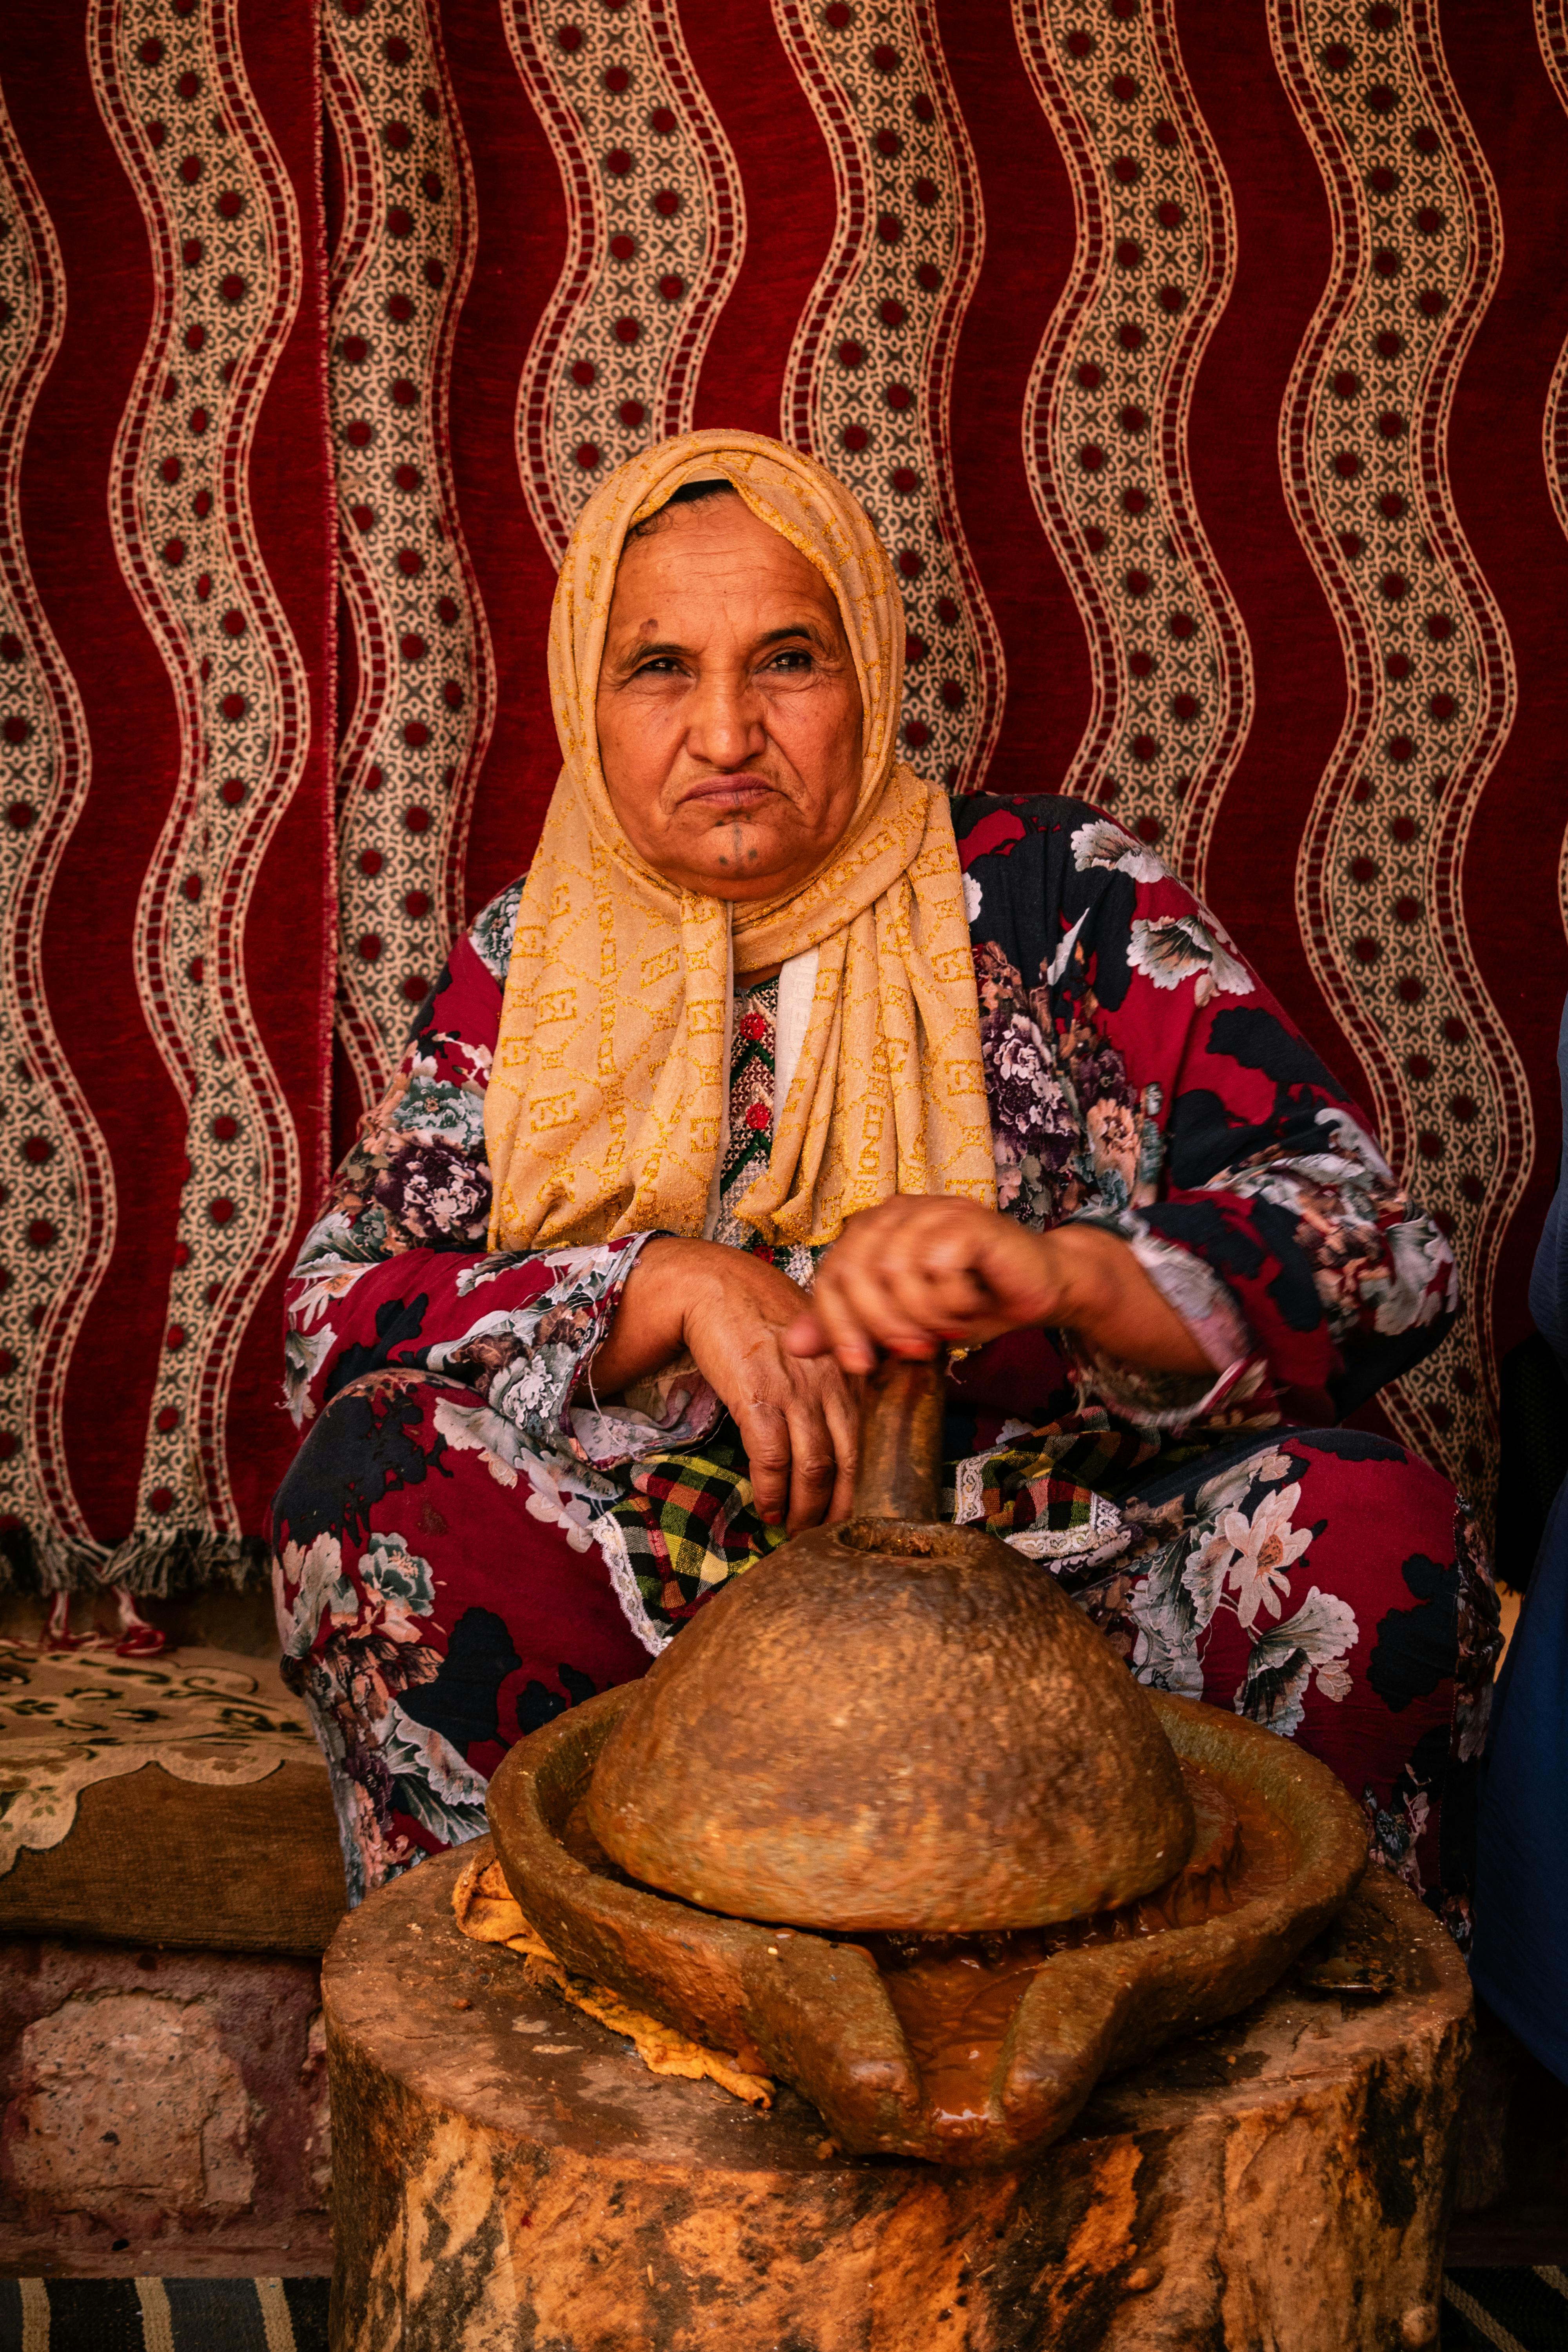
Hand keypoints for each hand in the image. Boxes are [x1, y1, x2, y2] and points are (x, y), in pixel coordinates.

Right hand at [592, 1238, 859, 1532]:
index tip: (851, 1515)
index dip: (862, 1489)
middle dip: (837, 1511)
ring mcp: (796, 1391)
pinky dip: (770, 1492)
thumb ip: (834, 1382)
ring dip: (803, 1509)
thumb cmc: (764, 1315)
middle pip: (848, 1465)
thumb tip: (839, 1431)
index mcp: (850, 1373)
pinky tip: (765, 1507)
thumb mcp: (815, 1345)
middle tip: (823, 1535)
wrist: (717, 1286)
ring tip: (791, 1529)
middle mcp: (831, 1384)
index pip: (870, 1444)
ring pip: (813, 1469)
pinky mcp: (759, 1397)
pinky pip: (771, 1459)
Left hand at [785, 1197, 1212, 1378]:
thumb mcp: (902, 1323)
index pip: (830, 1276)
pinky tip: (970, 1304)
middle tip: (914, 1352)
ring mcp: (932, 1210)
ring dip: (922, 1315)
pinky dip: (953, 1300)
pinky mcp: (967, 1219)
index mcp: (871, 1230)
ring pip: (896, 1270)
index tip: (861, 1366)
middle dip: (881, 1325)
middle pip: (856, 1273)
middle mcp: (896, 1212)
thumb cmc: (969, 1302)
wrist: (1037, 1289)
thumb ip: (850, 1326)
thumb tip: (794, 1344)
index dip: (838, 1326)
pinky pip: (939, 1266)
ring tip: (947, 1328)